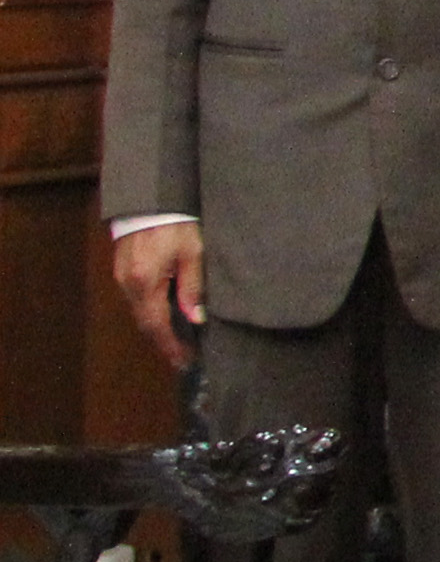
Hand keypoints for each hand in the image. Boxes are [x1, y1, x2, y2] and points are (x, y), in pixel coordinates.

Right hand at [109, 223, 204, 370]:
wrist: (151, 199)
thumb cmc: (177, 224)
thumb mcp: (193, 254)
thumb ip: (193, 288)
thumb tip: (195, 318)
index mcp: (146, 282)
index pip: (157, 325)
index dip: (170, 346)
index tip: (184, 362)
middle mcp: (128, 284)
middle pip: (145, 323)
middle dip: (164, 342)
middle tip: (183, 358)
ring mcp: (122, 278)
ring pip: (139, 312)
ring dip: (157, 328)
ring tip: (178, 342)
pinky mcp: (122, 270)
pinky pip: (136, 300)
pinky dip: (150, 312)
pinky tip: (165, 317)